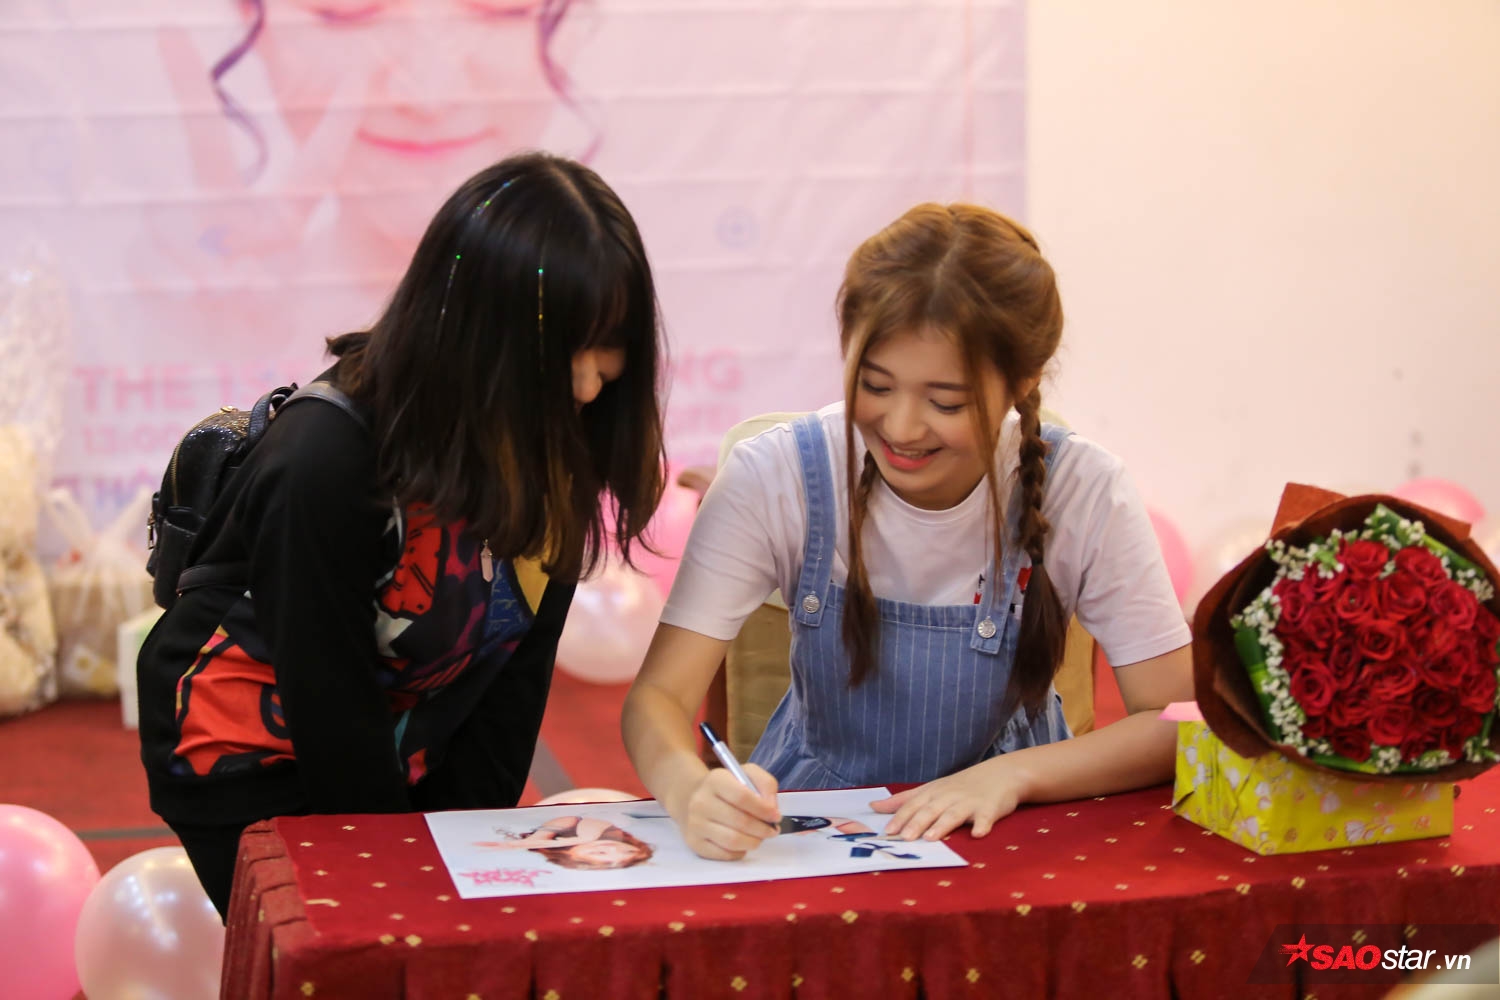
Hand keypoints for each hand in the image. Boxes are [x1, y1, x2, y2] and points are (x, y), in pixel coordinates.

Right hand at [675, 764, 780, 860]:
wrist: (695, 798)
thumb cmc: (728, 788)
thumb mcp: (747, 775)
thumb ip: (765, 784)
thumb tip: (772, 807)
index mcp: (715, 780)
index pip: (742, 797)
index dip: (763, 809)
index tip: (776, 816)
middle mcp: (701, 801)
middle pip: (740, 821)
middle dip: (763, 829)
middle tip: (772, 830)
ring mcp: (695, 824)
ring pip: (732, 841)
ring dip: (753, 842)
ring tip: (760, 837)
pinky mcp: (694, 842)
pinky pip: (724, 854)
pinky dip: (740, 851)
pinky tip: (743, 843)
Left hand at [869, 758, 1025, 840]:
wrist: (1000, 774)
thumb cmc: (960, 786)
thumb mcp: (930, 790)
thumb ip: (903, 800)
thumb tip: (873, 806)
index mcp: (933, 793)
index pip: (913, 805)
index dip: (900, 817)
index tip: (887, 831)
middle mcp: (948, 796)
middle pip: (930, 810)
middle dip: (916, 823)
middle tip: (904, 837)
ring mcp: (969, 802)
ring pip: (953, 814)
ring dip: (942, 825)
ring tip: (931, 837)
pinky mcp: (989, 808)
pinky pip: (985, 818)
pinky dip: (982, 825)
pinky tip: (977, 834)